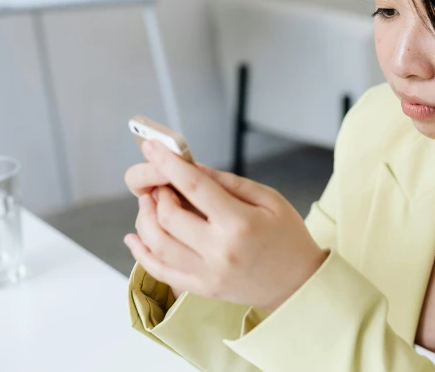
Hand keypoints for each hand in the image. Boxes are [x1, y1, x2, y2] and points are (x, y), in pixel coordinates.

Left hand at [123, 140, 327, 312]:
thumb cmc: (288, 237)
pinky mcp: (202, 289)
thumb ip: (229, 183)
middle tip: (162, 183)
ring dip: (145, 219)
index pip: (193, 187)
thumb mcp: (269, 199)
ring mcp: (208, 273)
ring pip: (157, 244)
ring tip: (150, 204)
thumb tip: (194, 168)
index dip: (169, 163)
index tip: (152, 147)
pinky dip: (142, 253)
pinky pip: (160, 272)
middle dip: (158, 193)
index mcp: (239, 223)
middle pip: (168, 216)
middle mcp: (219, 250)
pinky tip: (135, 237)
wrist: (299, 283)